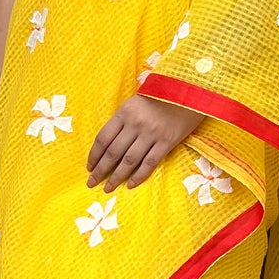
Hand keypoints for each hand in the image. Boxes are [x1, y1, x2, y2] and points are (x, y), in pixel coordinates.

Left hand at [86, 94, 204, 192]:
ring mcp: (151, 134)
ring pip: (129, 161)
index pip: (103, 138)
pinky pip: (149, 163)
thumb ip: (123, 120)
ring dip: (116, 177)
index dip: (94, 155)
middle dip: (100, 170)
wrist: (189, 91)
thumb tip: (109, 145)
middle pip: (113, 152)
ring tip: (108, 188)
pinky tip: (130, 185)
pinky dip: (139, 176)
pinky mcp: (167, 142)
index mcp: (124, 112)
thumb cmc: (160, 95)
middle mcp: (135, 124)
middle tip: (92, 183)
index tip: (89, 167)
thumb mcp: (135, 102)